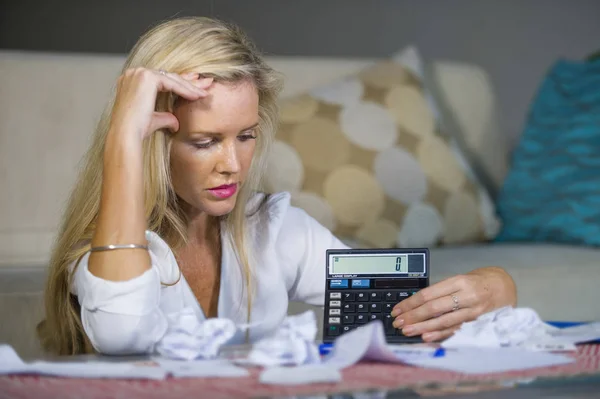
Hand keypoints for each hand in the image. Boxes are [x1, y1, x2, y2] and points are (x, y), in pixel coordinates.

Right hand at [109, 68, 212, 140]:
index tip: (195, 86)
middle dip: (188, 82)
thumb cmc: (136, 129)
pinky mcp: (147, 77)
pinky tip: (197, 96)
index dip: (179, 83)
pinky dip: (185, 90)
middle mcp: (133, 73)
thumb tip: (176, 123)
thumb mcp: (154, 119)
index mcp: (132, 80)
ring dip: (190, 86)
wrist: (127, 133)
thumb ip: (165, 117)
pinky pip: (171, 83)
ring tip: (204, 92)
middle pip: (168, 77)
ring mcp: (139, 73)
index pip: (161, 80)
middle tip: (205, 84)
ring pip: (171, 79)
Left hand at [390, 267, 516, 341]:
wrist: (505, 287)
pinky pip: (455, 330)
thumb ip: (441, 292)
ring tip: (407, 331)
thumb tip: (416, 304)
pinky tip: (426, 337)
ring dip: (422, 327)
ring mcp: (473, 311)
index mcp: (459, 281)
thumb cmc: (479, 282)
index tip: (398, 309)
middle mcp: (466, 296)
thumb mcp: (460, 280)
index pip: (428, 293)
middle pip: (434, 308)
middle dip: (413, 316)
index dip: (410, 303)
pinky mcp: (477, 323)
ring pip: (443, 321)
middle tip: (398, 322)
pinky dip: (440, 334)